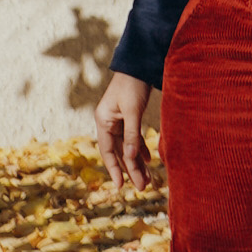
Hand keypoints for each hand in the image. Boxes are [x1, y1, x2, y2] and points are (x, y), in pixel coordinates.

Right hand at [95, 71, 154, 194]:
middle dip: (131, 170)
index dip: (114, 169)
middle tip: (142, 187)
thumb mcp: (133, 111)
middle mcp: (108, 122)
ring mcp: (118, 119)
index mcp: (103, 120)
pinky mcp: (128, 116)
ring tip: (147, 179)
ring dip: (137, 162)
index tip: (121, 186)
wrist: (139, 63)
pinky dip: (140, 148)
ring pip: (127, 146)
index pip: (108, 151)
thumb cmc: (133, 85)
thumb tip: (131, 159)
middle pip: (119, 151)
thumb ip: (131, 135)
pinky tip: (148, 160)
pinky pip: (133, 137)